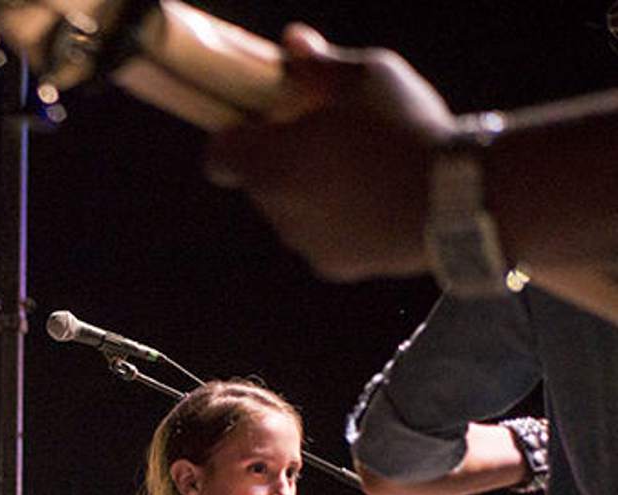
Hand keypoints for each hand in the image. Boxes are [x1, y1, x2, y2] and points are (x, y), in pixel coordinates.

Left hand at [206, 24, 456, 280]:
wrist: (461, 199)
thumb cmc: (408, 128)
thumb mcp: (369, 77)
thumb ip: (320, 64)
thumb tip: (292, 43)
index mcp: (272, 164)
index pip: (218, 157)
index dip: (233, 138)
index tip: (261, 123)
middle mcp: (278, 211)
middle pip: (258, 182)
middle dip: (279, 160)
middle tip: (323, 137)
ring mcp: (304, 244)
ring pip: (290, 212)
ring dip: (309, 191)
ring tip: (360, 167)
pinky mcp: (334, 267)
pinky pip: (321, 238)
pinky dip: (337, 221)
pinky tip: (376, 200)